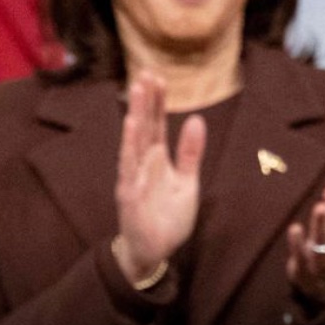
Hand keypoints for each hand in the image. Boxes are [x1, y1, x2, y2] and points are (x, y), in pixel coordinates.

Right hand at [113, 75, 202, 284]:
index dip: (158, 101)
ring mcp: (134, 180)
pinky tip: (135, 134)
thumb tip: (195, 119)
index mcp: (157, 160)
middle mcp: (142, 165)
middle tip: (145, 74)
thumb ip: (190, 153)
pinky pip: (130, 172)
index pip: (157, 124)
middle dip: (144, 102)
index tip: (158, 76)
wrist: (155, 251)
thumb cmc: (168, 217)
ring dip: (135, 121)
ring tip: (136, 96)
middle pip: (144, 128)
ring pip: (134, 145)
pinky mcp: (129, 197)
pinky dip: (132, 153)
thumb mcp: (187, 182)